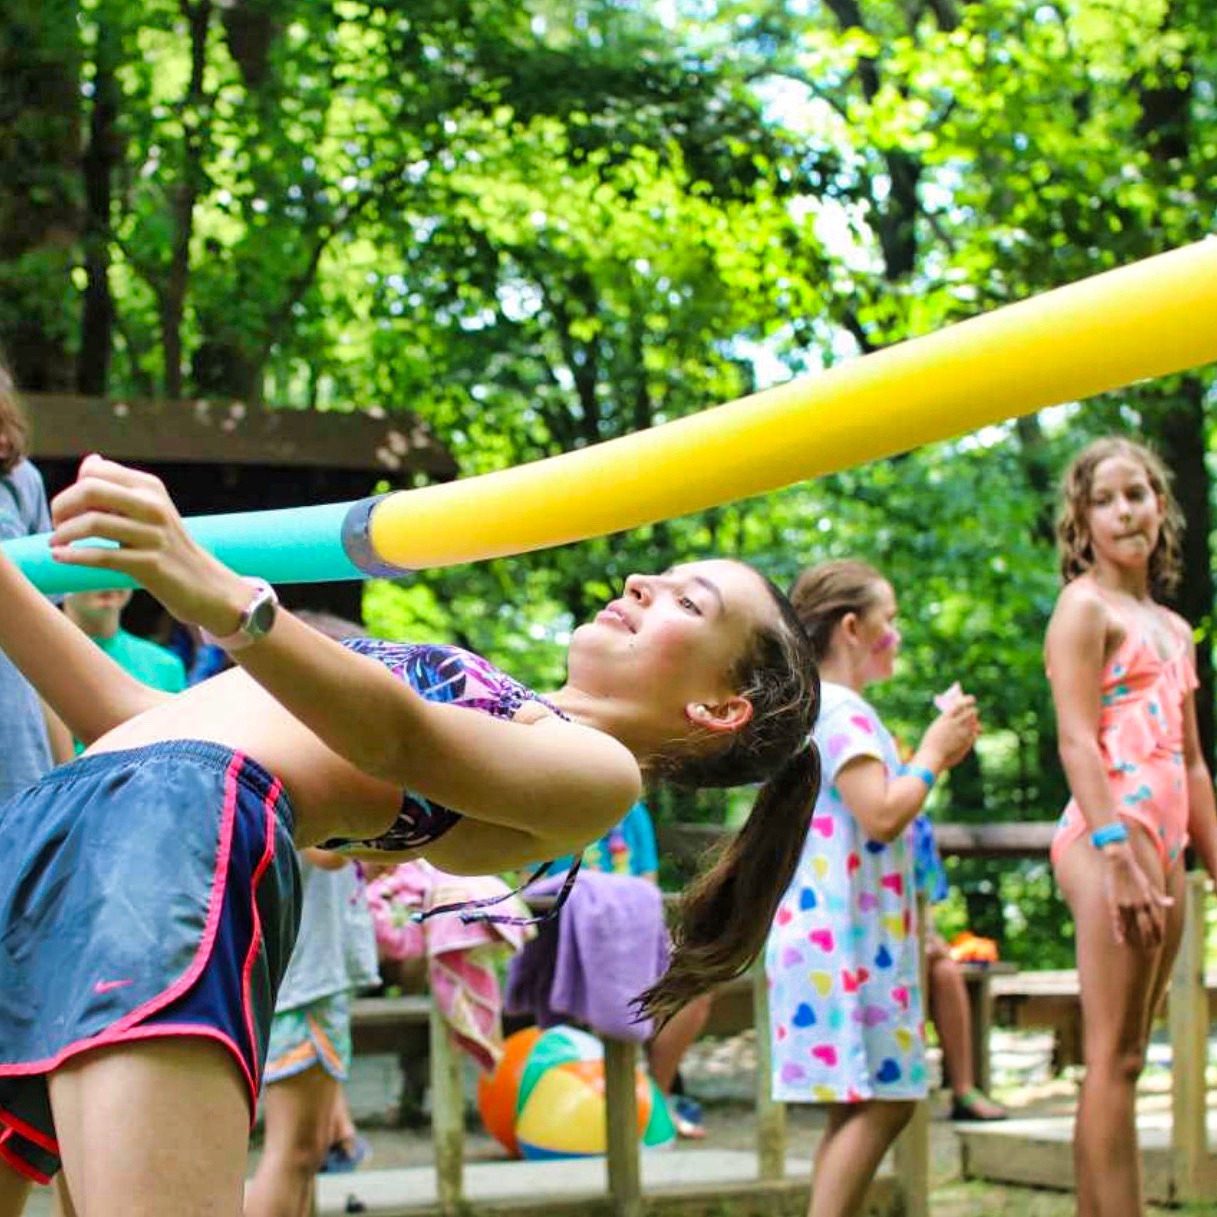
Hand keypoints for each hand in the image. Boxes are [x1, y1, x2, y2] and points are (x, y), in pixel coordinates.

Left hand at [49, 455, 248, 634]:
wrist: (202, 583)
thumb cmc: (165, 545)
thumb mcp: (148, 509)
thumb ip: (118, 487)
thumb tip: (91, 461)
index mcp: (150, 486)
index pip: (94, 471)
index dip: (71, 489)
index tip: (67, 511)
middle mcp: (153, 506)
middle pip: (90, 490)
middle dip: (61, 507)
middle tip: (56, 525)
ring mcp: (154, 535)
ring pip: (93, 523)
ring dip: (64, 533)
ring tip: (56, 543)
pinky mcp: (150, 564)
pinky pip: (102, 556)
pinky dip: (74, 556)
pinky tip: (60, 558)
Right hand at [920, 695, 979, 770]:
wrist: (933, 757)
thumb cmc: (931, 742)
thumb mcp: (937, 726)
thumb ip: (948, 721)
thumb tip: (958, 717)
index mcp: (946, 716)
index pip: (962, 703)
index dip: (968, 700)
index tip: (971, 699)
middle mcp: (957, 723)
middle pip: (972, 712)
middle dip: (972, 711)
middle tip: (970, 712)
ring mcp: (963, 733)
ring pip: (975, 722)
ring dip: (973, 721)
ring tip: (970, 723)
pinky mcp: (968, 742)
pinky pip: (975, 733)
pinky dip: (973, 732)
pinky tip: (970, 733)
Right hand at [1101, 841, 1171, 947]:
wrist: (1119, 860)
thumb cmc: (1134, 872)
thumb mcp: (1149, 884)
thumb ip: (1159, 896)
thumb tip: (1171, 903)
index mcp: (1148, 899)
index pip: (1157, 921)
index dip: (1159, 933)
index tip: (1160, 942)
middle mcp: (1139, 903)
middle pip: (1147, 926)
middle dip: (1150, 938)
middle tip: (1151, 949)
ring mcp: (1126, 904)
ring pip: (1133, 925)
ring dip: (1137, 937)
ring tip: (1140, 948)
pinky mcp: (1114, 902)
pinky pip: (1117, 920)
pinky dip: (1119, 931)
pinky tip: (1120, 940)